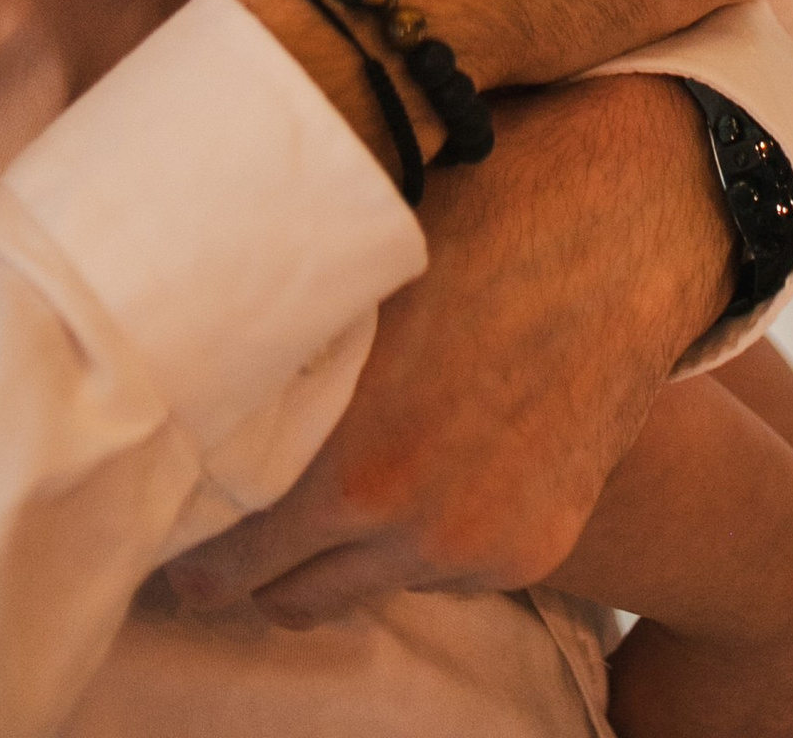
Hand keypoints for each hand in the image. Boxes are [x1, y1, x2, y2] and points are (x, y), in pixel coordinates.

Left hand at [159, 74, 723, 625]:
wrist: (636, 212)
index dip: (181, 538)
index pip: (223, 552)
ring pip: (354, 588)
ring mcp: (479, 541)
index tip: (156, 514)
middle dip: (237, 564)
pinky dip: (406, 537)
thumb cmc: (482, 197)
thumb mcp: (357, 257)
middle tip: (209, 521)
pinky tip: (405, 469)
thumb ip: (275, 331)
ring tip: (303, 493)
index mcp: (351, 452)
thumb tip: (171, 342)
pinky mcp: (536, 545)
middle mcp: (410, 518)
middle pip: (278, 594)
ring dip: (321, 555)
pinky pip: (436, 569)